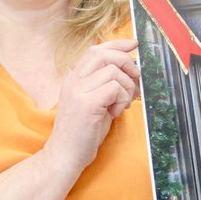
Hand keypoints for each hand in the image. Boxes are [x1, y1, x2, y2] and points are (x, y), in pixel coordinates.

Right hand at [45, 38, 140, 174]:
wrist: (65, 155)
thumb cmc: (83, 133)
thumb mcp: (95, 103)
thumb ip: (106, 86)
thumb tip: (130, 72)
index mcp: (75, 78)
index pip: (96, 50)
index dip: (117, 44)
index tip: (133, 44)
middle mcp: (74, 80)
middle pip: (105, 54)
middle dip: (127, 64)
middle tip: (135, 82)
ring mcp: (79, 91)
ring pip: (114, 72)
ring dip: (127, 88)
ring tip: (122, 105)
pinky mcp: (87, 103)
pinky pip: (115, 88)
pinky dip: (122, 99)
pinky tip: (116, 112)